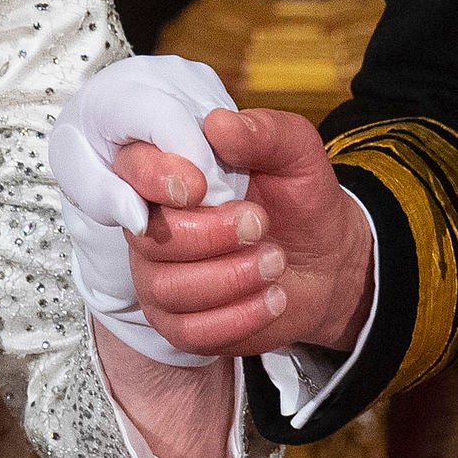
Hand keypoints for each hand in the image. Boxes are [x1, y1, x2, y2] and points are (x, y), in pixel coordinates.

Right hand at [113, 107, 372, 359]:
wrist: (327, 260)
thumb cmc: (300, 198)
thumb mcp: (297, 155)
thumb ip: (263, 132)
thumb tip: (218, 125)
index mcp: (168, 173)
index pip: (129, 169)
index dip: (154, 178)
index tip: (200, 186)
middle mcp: (151, 225)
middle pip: (147, 237)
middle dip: (211, 234)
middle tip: (260, 223)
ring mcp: (158, 278)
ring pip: (168, 287)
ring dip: (232, 277)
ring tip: (275, 261)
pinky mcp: (177, 324)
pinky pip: (190, 332)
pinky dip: (240, 317)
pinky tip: (273, 297)